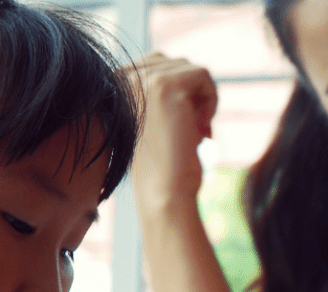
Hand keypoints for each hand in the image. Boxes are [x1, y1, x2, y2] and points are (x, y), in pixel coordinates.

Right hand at [126, 53, 217, 214]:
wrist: (163, 191)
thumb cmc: (165, 164)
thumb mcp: (159, 120)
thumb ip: (164, 94)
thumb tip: (196, 74)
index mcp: (116, 85)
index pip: (160, 64)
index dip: (182, 93)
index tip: (182, 125)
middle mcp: (124, 77)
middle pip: (178, 64)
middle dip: (193, 95)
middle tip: (192, 129)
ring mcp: (142, 79)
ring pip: (193, 69)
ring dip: (203, 100)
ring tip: (194, 130)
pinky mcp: (164, 86)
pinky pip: (204, 75)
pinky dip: (211, 100)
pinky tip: (200, 127)